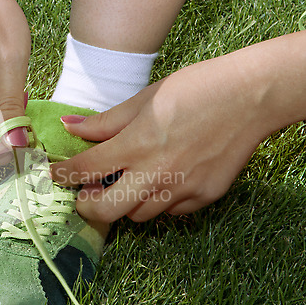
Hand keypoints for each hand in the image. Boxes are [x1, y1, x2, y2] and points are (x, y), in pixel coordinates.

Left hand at [50, 55, 267, 222]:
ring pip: (138, 215)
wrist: (251, 96)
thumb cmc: (196, 89)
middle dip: (87, 207)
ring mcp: (182, 189)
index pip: (85, 169)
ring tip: (128, 183)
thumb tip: (71, 126)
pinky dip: (159, 201)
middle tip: (85, 195)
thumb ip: (105, 121)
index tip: (55, 175)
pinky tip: (164, 181)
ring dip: (125, 203)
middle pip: (106, 211)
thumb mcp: (144, 99)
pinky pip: (170, 212)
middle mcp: (156, 173)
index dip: (63, 174)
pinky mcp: (204, 197)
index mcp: (137, 144)